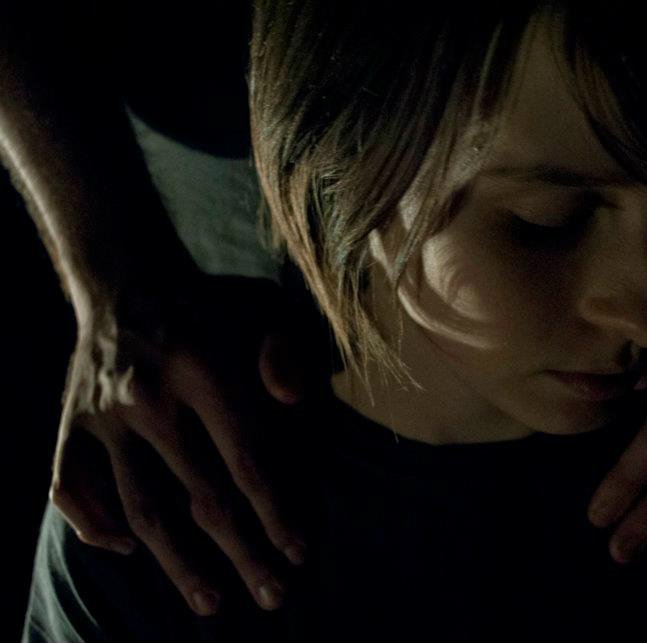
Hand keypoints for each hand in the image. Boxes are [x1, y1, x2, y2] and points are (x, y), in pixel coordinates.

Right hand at [49, 270, 322, 614]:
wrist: (125, 276)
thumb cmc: (210, 305)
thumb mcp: (263, 311)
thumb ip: (285, 354)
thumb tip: (291, 400)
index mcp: (204, 369)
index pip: (246, 462)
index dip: (275, 514)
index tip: (298, 554)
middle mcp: (149, 398)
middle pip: (201, 497)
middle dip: (242, 553)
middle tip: (271, 596)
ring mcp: (101, 414)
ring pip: (140, 508)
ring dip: (177, 563)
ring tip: (209, 602)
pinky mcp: (67, 422)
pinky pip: (68, 489)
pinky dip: (95, 526)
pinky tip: (130, 549)